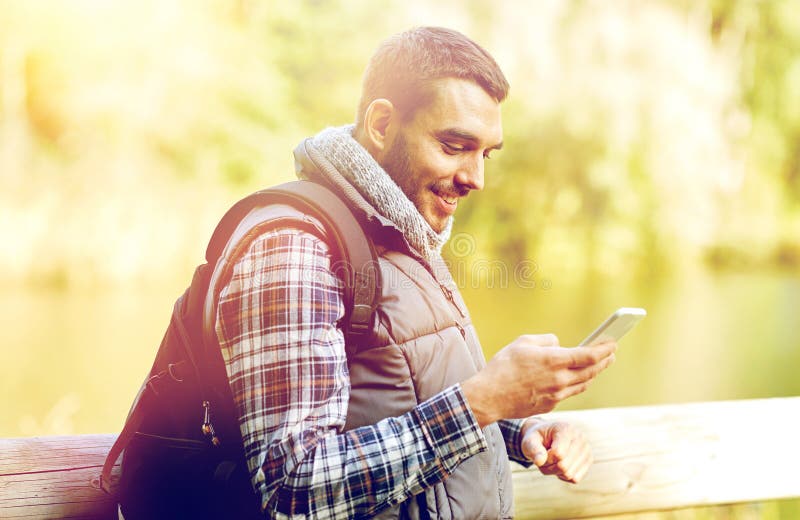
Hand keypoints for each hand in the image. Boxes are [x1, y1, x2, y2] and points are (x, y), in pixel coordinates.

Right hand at [461, 335, 615, 426]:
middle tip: (611, 354)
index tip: (613, 344)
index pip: (590, 355)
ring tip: (597, 366)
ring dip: (593, 374)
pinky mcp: (550, 406)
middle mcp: (560, 380)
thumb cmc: (502, 367)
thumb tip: (558, 344)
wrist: (490, 397)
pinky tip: (574, 379)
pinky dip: (575, 384)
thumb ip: (546, 340)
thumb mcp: (523, 342)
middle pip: (592, 371)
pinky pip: (568, 393)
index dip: (605, 349)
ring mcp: (556, 395)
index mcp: (555, 361)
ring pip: (583, 384)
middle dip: (604, 361)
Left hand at [521, 418, 591, 483]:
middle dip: (548, 467)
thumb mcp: (529, 441)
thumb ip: (532, 449)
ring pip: (569, 474)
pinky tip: (560, 464)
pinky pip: (575, 479)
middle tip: (544, 458)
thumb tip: (540, 461)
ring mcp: (587, 449)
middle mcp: (580, 438)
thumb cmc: (537, 438)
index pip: (558, 454)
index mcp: (566, 428)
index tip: (541, 452)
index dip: (545, 459)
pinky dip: (564, 476)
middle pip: (564, 466)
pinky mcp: (589, 460)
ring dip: (555, 472)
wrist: (546, 436)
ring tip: (551, 460)